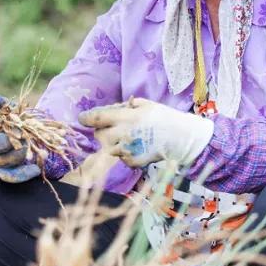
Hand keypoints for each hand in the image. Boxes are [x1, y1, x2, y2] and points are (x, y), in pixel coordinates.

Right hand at [0, 93, 41, 182]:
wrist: (11, 134)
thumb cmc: (4, 118)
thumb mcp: (2, 108)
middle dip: (7, 142)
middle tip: (21, 136)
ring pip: (3, 162)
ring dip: (19, 154)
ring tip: (29, 145)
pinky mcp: (4, 170)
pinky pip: (10, 176)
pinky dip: (23, 175)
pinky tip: (36, 169)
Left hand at [78, 98, 213, 167]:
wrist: (183, 138)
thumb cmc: (164, 118)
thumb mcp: (145, 104)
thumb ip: (125, 107)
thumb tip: (109, 110)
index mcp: (126, 117)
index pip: (96, 118)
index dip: (86, 118)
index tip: (82, 118)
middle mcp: (124, 134)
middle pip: (99, 135)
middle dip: (103, 131)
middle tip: (115, 128)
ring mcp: (128, 149)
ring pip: (108, 148)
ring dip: (114, 143)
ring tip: (129, 138)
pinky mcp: (133, 161)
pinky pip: (121, 158)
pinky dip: (125, 154)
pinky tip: (138, 147)